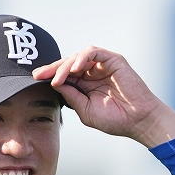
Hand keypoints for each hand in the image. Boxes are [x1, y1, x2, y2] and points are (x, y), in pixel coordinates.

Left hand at [32, 46, 174, 147]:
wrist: (138, 121)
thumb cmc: (116, 120)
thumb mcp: (85, 110)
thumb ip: (70, 96)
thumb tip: (53, 84)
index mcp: (85, 85)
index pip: (63, 75)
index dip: (49, 75)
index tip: (35, 79)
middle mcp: (92, 73)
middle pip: (67, 63)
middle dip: (52, 68)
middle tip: (40, 75)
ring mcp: (102, 65)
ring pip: (77, 57)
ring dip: (65, 66)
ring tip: (58, 78)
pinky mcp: (113, 60)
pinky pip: (93, 52)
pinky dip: (82, 58)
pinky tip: (74, 69)